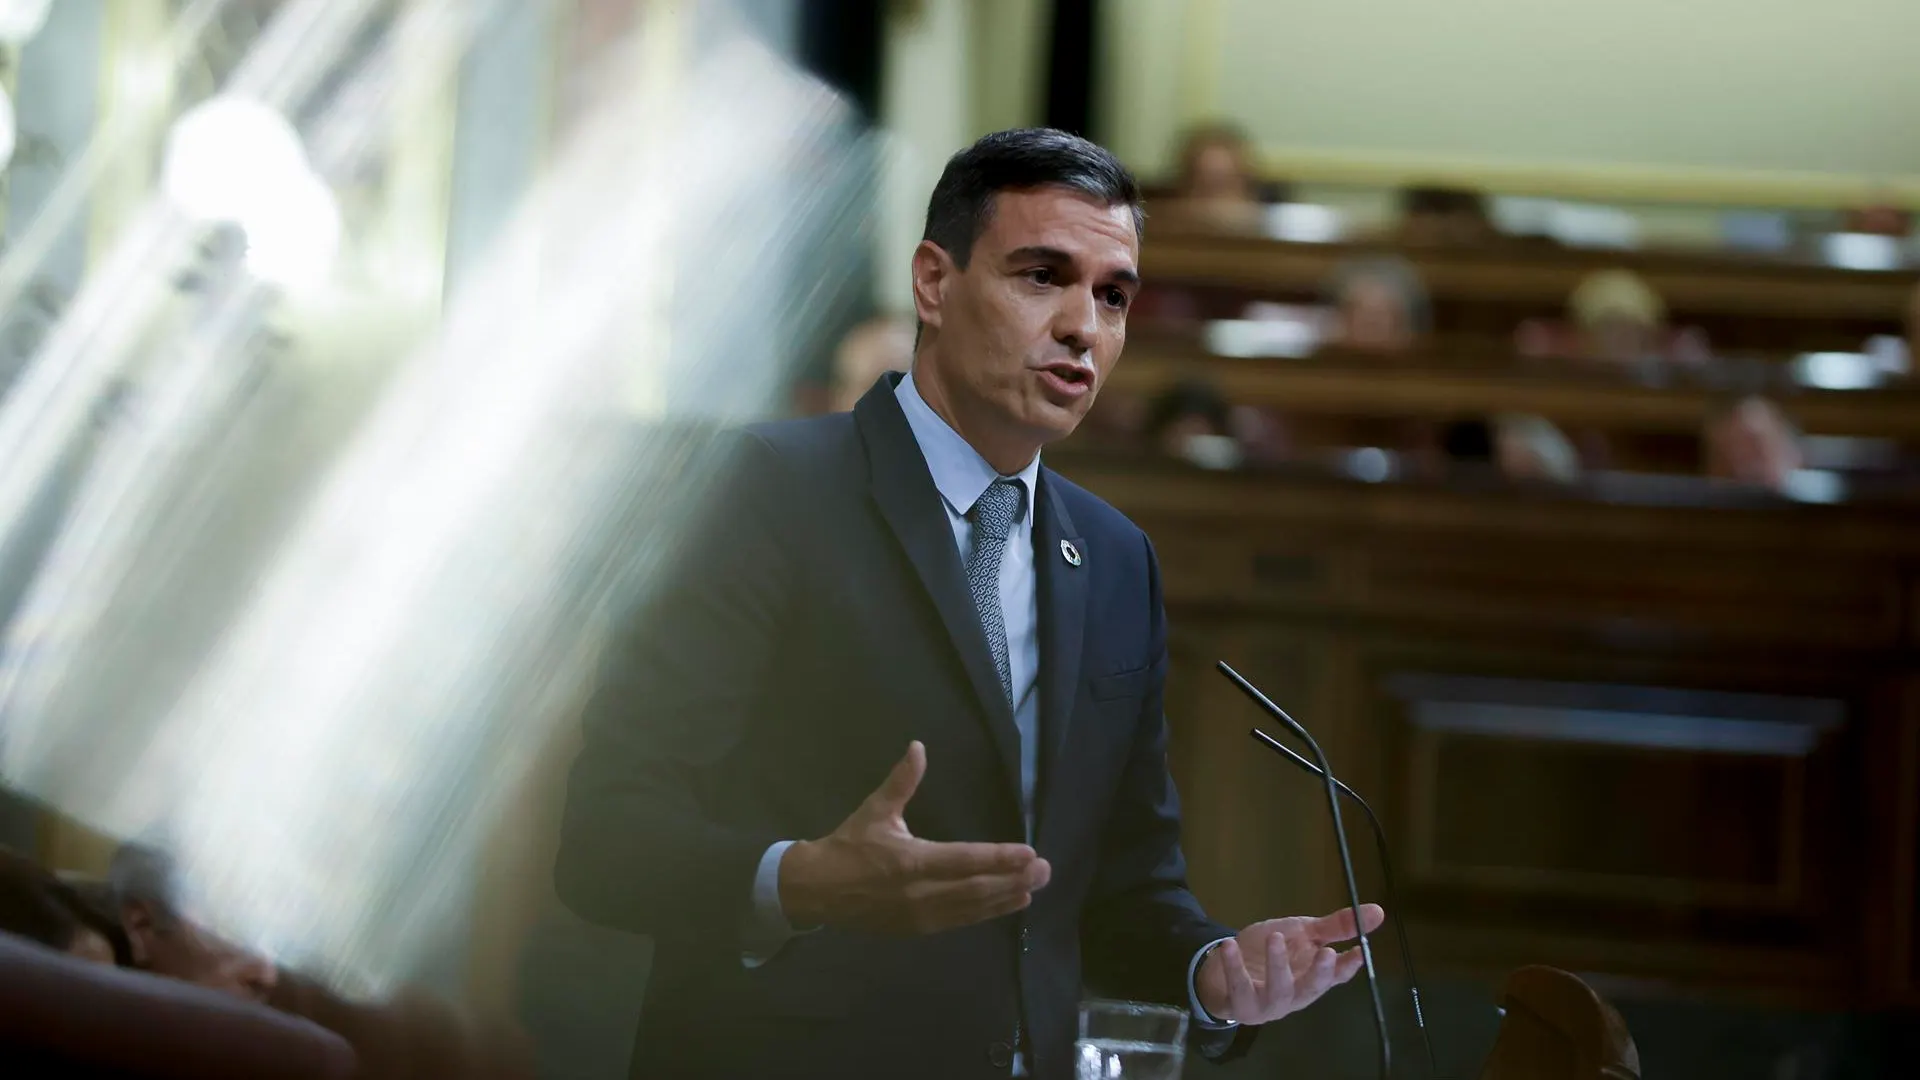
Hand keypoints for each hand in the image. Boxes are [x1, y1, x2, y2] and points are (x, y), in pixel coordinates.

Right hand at [779, 741, 1049, 934]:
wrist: (817, 891)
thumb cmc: (849, 846)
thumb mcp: (874, 811)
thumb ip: (901, 782)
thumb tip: (918, 747)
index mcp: (911, 861)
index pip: (965, 860)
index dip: (1000, 858)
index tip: (1029, 854)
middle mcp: (920, 892)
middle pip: (977, 889)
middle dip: (1014, 880)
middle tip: (1046, 871)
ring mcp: (921, 915)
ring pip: (972, 909)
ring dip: (1006, 899)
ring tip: (1034, 888)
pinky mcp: (918, 929)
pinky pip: (960, 922)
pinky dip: (987, 913)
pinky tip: (1008, 904)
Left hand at [1195, 904, 1386, 1025]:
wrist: (1225, 971)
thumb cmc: (1270, 954)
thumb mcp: (1303, 934)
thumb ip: (1337, 926)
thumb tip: (1378, 911)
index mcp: (1313, 978)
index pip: (1337, 976)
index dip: (1349, 966)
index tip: (1360, 951)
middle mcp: (1295, 995)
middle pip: (1312, 988)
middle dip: (1320, 973)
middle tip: (1326, 953)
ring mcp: (1268, 1003)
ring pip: (1278, 990)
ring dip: (1277, 965)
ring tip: (1275, 937)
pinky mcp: (1241, 1003)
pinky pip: (1238, 986)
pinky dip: (1234, 966)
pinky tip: (1230, 945)